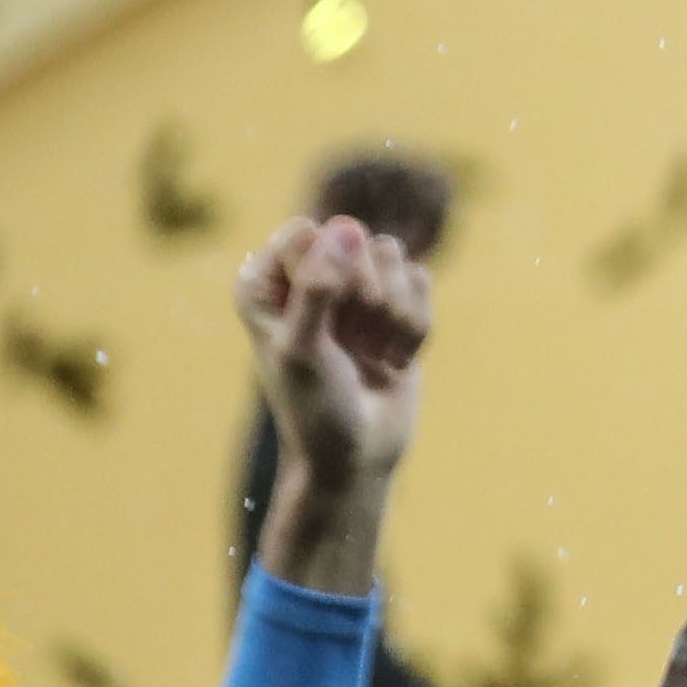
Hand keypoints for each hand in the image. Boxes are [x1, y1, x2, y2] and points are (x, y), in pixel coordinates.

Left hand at [236, 212, 432, 591]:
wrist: (356, 458)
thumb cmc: (314, 407)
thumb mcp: (302, 349)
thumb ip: (317, 287)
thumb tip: (347, 228)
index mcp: (266, 281)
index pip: (308, 234)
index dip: (326, 275)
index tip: (320, 325)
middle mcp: (308, 275)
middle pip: (356, 240)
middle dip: (366, 297)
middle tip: (350, 345)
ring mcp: (355, 287)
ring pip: (394, 256)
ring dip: (394, 315)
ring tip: (373, 353)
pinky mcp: (397, 303)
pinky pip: (420, 281)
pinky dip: (416, 327)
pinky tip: (394, 358)